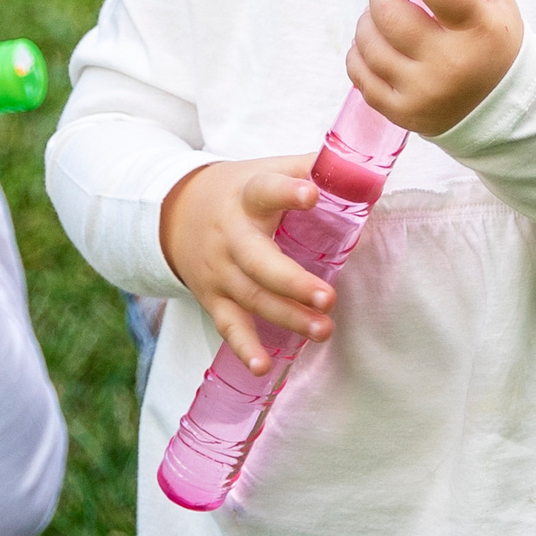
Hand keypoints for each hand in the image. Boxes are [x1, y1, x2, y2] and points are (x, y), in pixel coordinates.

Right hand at [158, 155, 335, 373]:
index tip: (312, 195)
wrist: (174, 213)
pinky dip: (244, 348)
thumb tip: (361, 170)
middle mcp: (230, 235)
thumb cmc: (238, 191)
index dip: (287, 193)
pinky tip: (263, 367)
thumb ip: (310, 168)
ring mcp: (219, 270)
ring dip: (287, 317)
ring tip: (322, 330)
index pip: (265, 190)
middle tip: (329, 297)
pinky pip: (228, 326)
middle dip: (293, 282)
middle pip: (258, 260)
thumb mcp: (265, 169)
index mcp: (247, 196)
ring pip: (252, 296)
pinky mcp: (213, 297)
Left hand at [346, 0, 522, 136]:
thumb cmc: (494, 48)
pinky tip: (371, 44)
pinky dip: (358, 54)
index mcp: (477, 31)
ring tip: (379, 16)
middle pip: (391, 16)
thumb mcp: (499, 7)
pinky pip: (361, 76)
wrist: (501, 108)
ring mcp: (422, 91)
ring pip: (370, 45)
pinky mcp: (402, 112)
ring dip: (367, 21)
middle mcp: (449, 63)